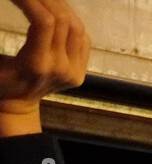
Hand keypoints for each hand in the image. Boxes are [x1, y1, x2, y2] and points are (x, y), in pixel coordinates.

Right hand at [0, 0, 88, 132]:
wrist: (17, 105)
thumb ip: (3, 34)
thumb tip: (23, 10)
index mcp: (36, 64)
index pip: (44, 22)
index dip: (31, 0)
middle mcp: (60, 67)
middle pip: (63, 21)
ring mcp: (74, 71)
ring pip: (77, 27)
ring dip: (61, 7)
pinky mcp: (80, 72)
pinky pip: (83, 39)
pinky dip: (72, 21)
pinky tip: (57, 12)